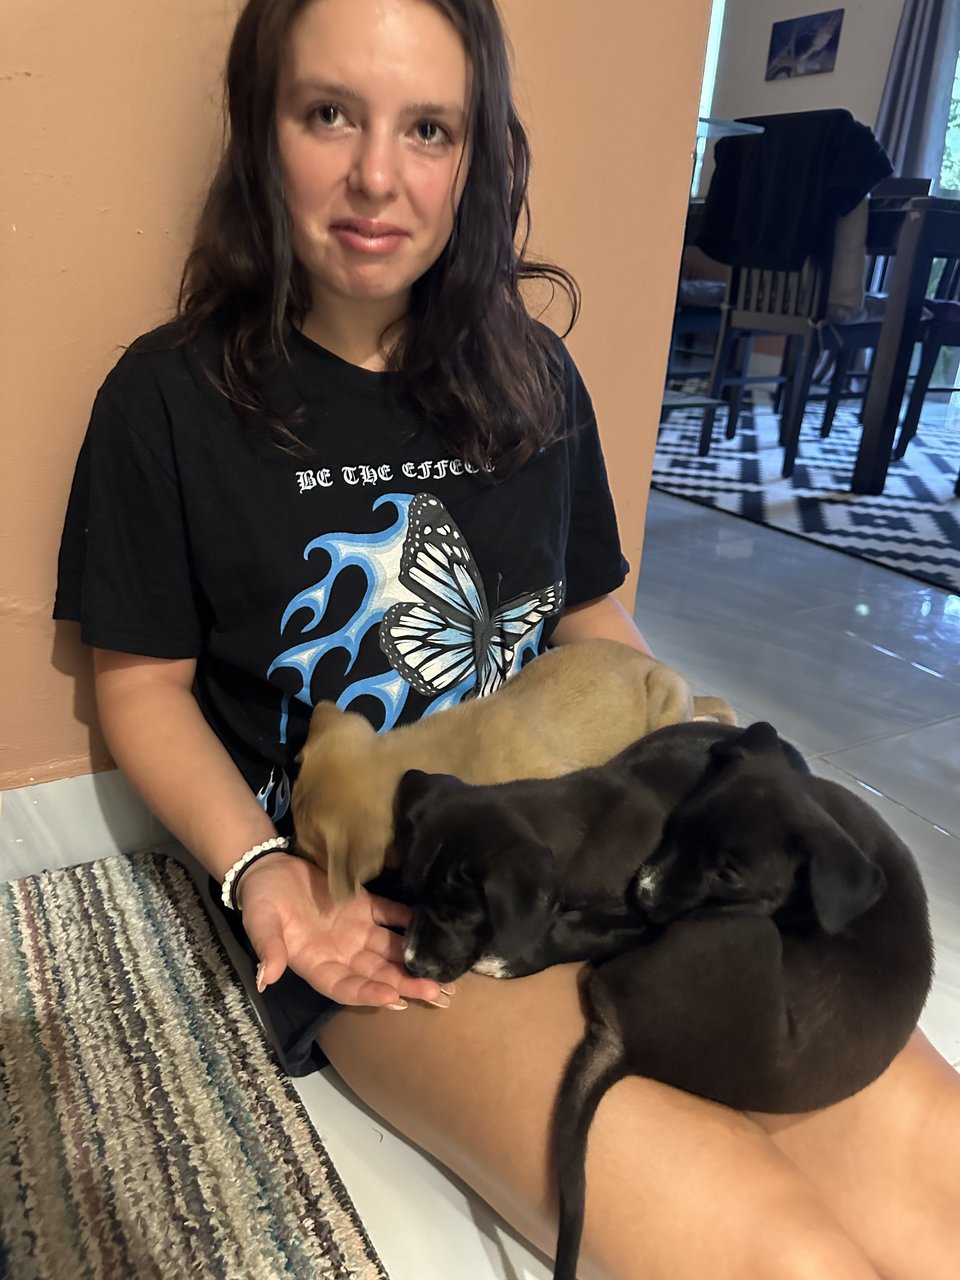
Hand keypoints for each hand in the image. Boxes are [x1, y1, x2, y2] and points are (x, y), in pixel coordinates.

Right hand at [238, 853, 451, 1009]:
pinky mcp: (364, 906)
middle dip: (405, 985)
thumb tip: (267, 978)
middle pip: (377, 974)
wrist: (268, 868)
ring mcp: (356, 930)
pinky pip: (392, 915)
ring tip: (442, 973)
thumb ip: (268, 948)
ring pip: (389, 950)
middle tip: (435, 994)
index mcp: (316, 963)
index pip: (345, 986)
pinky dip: (410, 921)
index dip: (367, 993)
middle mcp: (341, 953)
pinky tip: (432, 927)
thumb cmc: (261, 900)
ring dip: (414, 960)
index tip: (392, 998)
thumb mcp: (259, 923)